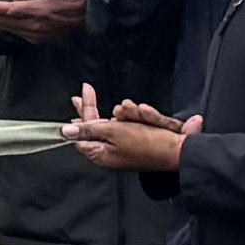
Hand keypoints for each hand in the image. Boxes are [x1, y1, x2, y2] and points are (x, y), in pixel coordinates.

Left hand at [0, 0, 93, 39]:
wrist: (91, 22)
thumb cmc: (80, 0)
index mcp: (41, 12)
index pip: (10, 10)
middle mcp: (36, 26)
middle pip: (4, 20)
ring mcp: (37, 35)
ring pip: (8, 27)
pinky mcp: (38, 40)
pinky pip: (16, 31)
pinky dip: (8, 22)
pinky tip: (7, 12)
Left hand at [64, 84, 194, 176]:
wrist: (179, 151)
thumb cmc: (147, 145)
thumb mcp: (113, 132)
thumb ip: (89, 129)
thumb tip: (65, 131)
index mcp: (100, 153)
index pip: (82, 132)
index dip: (81, 113)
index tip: (78, 96)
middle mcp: (111, 151)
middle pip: (97, 125)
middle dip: (96, 107)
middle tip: (87, 91)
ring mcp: (125, 146)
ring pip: (117, 121)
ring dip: (127, 112)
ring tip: (138, 110)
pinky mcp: (139, 140)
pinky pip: (134, 123)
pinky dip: (139, 116)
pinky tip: (146, 113)